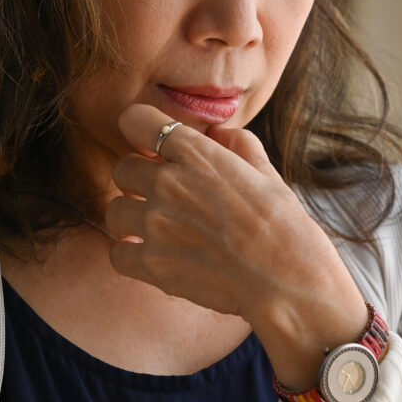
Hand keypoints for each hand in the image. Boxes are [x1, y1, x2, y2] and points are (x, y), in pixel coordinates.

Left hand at [104, 104, 369, 388]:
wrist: (287, 280)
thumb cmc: (283, 226)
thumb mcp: (267, 173)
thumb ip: (238, 144)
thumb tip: (219, 133)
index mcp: (197, 155)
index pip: (137, 121)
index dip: (140, 129)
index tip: (151, 144)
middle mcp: (169, 184)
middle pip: (122, 169)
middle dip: (138, 179)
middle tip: (161, 194)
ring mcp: (157, 225)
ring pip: (114, 210)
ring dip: (131, 217)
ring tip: (157, 227)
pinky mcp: (153, 264)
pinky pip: (117, 252)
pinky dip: (130, 254)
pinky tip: (153, 255)